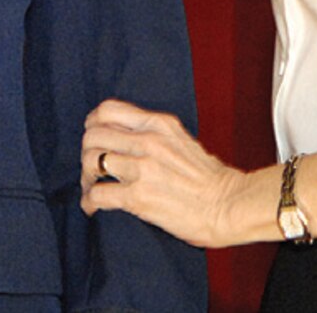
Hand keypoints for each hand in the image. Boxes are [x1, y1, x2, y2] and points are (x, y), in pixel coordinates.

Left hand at [80, 99, 260, 247]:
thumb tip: (125, 138)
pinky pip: (98, 194)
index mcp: (158, 124)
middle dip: (86, 152)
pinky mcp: (138, 196)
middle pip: (93, 135)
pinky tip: (93, 207)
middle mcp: (147, 141)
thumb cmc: (210, 178)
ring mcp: (142, 168)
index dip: (93, 124)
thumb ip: (153, 134)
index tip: (94, 137)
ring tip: (91, 187)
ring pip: (90, 161)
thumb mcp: (181, 139)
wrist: (230, 205)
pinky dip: (89, 201)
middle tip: (91, 168)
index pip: (108, 110)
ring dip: (86, 177)